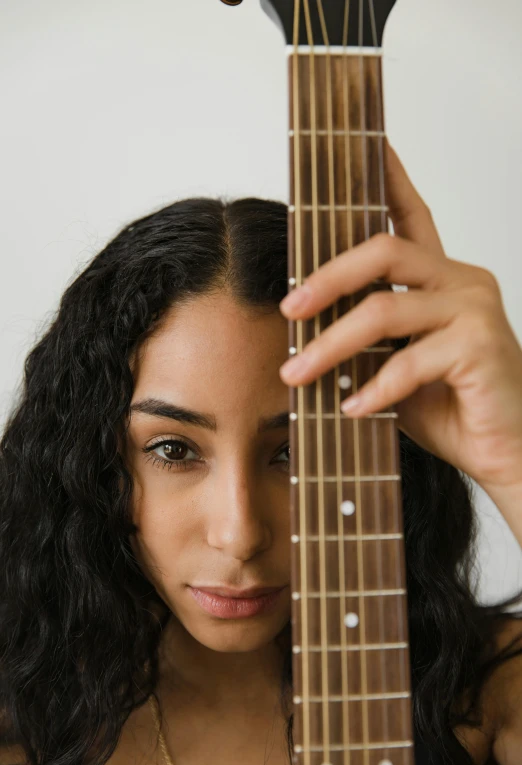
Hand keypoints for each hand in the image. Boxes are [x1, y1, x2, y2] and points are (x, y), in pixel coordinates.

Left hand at [279, 141, 521, 502]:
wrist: (505, 449)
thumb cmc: (451, 405)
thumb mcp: (395, 363)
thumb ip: (365, 337)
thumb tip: (304, 326)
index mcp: (441, 278)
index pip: (411, 214)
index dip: (389, 176)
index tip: (368, 143)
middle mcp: (461, 280)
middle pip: (382, 251)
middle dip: (326, 279)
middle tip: (289, 310)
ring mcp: (474, 308)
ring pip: (384, 309)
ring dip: (331, 345)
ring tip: (298, 375)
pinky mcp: (481, 344)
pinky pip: (410, 360)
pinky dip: (374, 387)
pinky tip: (351, 408)